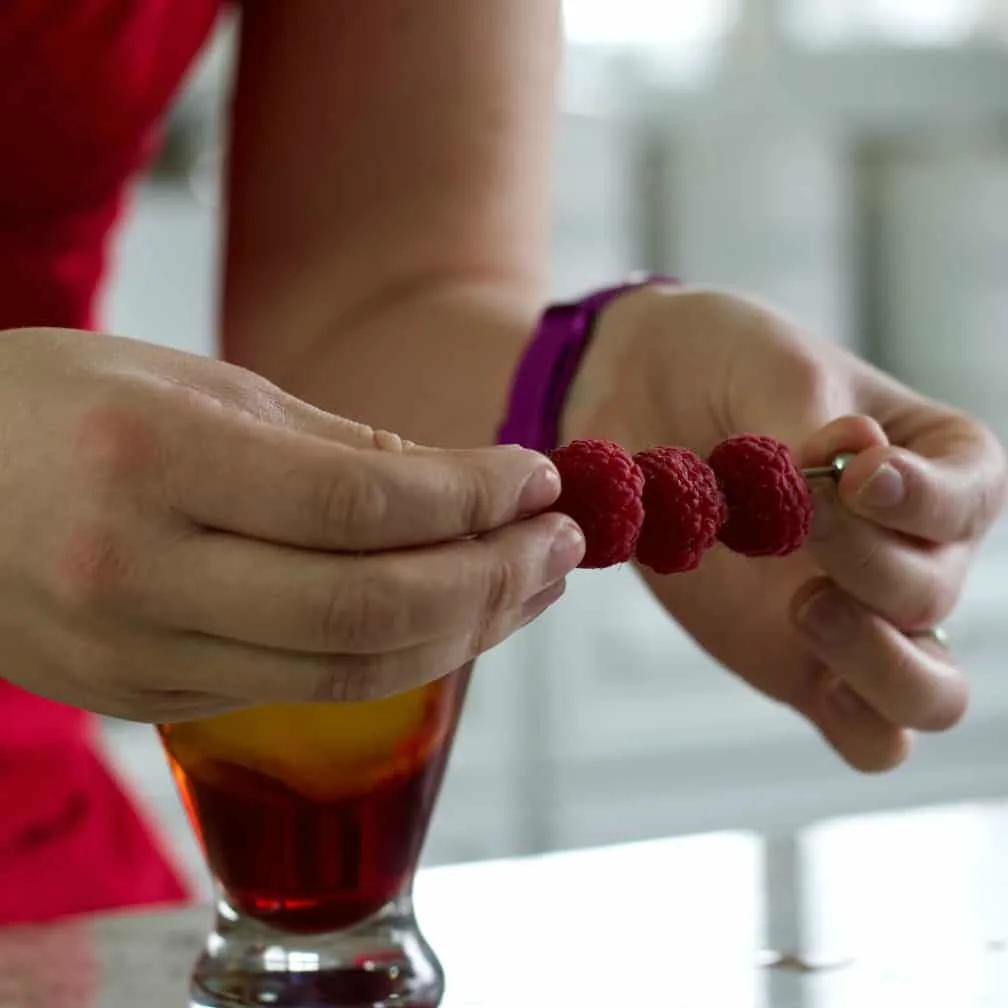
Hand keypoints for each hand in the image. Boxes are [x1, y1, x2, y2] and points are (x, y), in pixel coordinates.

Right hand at [0, 328, 583, 721]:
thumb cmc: (55, 407)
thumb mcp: (190, 386)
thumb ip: (328, 445)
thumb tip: (451, 485)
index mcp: (152, 465)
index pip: (365, 504)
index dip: (472, 497)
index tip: (538, 478)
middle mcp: (139, 577)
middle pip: (374, 608)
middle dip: (493, 577)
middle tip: (562, 542)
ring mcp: (137, 658)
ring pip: (349, 671)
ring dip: (463, 629)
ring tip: (527, 584)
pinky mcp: (143, 700)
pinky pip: (299, 690)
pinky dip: (391, 658)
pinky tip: (442, 616)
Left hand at [563, 286, 1006, 770]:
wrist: (642, 401)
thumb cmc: (724, 368)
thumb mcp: (771, 369)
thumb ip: (810, 423)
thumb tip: (856, 459)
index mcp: (935, 465)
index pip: (971, 501)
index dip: (925, 500)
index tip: (856, 475)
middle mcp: (913, 549)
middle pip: (933, 595)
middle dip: (862, 563)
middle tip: (790, 522)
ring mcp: (860, 616)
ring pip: (930, 692)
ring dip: (877, 661)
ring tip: (804, 605)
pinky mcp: (803, 665)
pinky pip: (868, 735)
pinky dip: (857, 722)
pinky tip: (812, 672)